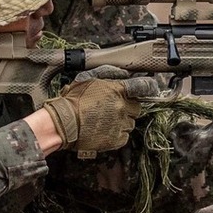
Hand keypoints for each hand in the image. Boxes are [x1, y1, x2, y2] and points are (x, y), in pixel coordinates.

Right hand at [41, 68, 164, 155]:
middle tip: (114, 108)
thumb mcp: (89, 79)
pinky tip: (105, 130)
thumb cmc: (72, 101)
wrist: (63, 123)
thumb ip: (109, 74)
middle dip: (128, 107)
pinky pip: (124, 136)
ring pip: (131, 122)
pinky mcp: (116, 139)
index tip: (149, 89)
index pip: (143, 87)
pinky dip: (117, 134)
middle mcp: (122, 107)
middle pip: (137, 107)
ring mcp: (120, 124)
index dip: (147, 88)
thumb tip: (124, 74)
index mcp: (117, 90)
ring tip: (106, 120)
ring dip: (122, 121)